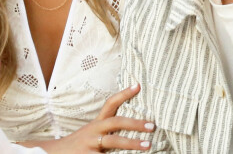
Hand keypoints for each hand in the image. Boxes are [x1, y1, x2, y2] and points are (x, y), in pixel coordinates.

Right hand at [24, 84, 153, 152]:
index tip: (138, 85)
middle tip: (152, 125)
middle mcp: (94, 130)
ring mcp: (90, 144)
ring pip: (113, 142)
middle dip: (135, 123)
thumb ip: (109, 131)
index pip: (110, 104)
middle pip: (116, 122)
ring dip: (132, 143)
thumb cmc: (80, 145)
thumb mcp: (94, 134)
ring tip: (148, 146)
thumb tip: (134, 126)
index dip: (124, 94)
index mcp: (97, 123)